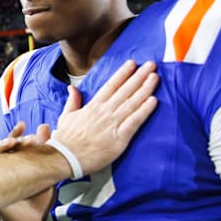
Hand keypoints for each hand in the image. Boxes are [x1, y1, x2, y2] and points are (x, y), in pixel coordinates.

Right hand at [0, 123, 55, 220]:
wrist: (36, 218)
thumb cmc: (39, 194)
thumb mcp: (45, 170)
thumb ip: (44, 149)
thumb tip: (45, 126)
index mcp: (17, 161)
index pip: (14, 144)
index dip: (16, 134)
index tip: (23, 125)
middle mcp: (5, 166)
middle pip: (3, 148)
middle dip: (11, 139)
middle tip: (22, 136)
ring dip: (1, 148)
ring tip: (11, 142)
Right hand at [53, 60, 158, 176]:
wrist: (66, 157)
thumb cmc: (66, 139)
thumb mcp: (66, 116)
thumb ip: (73, 101)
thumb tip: (72, 88)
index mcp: (93, 106)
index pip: (111, 85)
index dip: (123, 73)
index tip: (132, 63)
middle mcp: (104, 112)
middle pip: (125, 90)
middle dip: (139, 76)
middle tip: (151, 65)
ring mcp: (112, 124)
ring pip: (132, 103)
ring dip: (145, 89)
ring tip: (155, 77)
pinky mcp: (119, 139)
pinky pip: (134, 121)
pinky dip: (144, 110)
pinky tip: (153, 101)